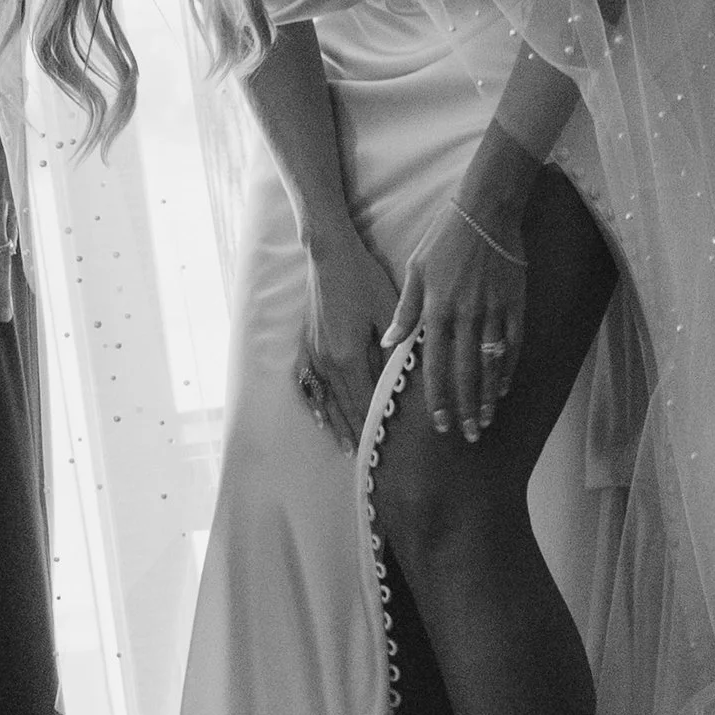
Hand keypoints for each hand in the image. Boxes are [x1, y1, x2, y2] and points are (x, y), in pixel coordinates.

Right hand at [296, 228, 397, 451]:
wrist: (328, 255)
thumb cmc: (363, 278)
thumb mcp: (387, 310)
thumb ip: (395, 347)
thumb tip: (407, 378)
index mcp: (349, 355)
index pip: (365, 401)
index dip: (374, 425)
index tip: (384, 448)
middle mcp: (328, 360)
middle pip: (345, 405)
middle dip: (357, 433)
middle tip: (368, 460)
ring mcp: (314, 352)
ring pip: (326, 399)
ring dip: (337, 424)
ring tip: (347, 447)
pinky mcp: (308, 343)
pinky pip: (309, 383)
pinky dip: (315, 403)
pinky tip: (320, 416)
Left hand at [388, 198, 525, 440]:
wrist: (487, 210)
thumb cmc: (444, 238)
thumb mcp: (415, 270)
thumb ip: (405, 310)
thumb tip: (390, 342)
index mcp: (437, 309)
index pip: (436, 365)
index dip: (437, 398)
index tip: (438, 423)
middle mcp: (465, 316)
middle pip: (465, 373)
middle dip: (465, 408)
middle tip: (467, 435)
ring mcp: (493, 312)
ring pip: (491, 365)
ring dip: (488, 397)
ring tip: (486, 421)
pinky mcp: (516, 305)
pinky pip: (513, 346)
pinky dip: (509, 369)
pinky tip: (504, 388)